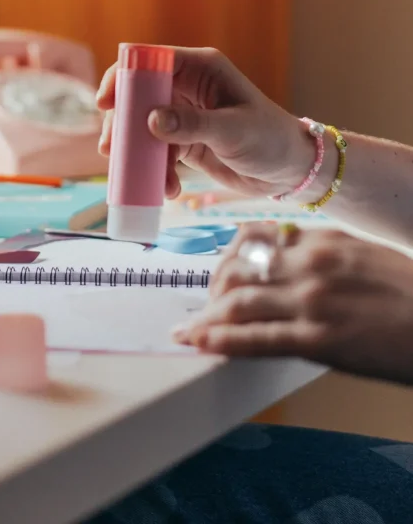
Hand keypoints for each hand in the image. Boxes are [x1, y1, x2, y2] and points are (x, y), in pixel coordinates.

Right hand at [97, 47, 314, 199]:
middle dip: (121, 123)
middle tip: (110, 149)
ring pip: (141, 127)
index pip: (150, 60)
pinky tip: (166, 190)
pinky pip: (156, 152)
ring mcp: (183, 115)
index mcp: (200, 69)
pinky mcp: (183, 141)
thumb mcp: (233, 131)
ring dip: (135, 153)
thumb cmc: (271, 140)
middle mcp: (187, 87)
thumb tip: (151, 119)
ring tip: (134, 178)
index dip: (123, 76)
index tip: (106, 103)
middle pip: (137, 96)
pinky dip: (155, 171)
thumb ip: (193, 124)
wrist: (290, 172)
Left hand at [175, 223, 412, 385]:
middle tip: (201, 307)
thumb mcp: (363, 254)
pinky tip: (200, 343)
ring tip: (189, 331)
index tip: (218, 271)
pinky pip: (257, 339)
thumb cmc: (410, 292)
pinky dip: (221, 340)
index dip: (225, 256)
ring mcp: (311, 302)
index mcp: (321, 239)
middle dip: (210, 289)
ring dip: (205, 318)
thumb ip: (322, 253)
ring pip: (238, 302)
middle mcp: (309, 264)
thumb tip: (288, 258)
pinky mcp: (318, 340)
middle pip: (237, 268)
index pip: (252, 236)